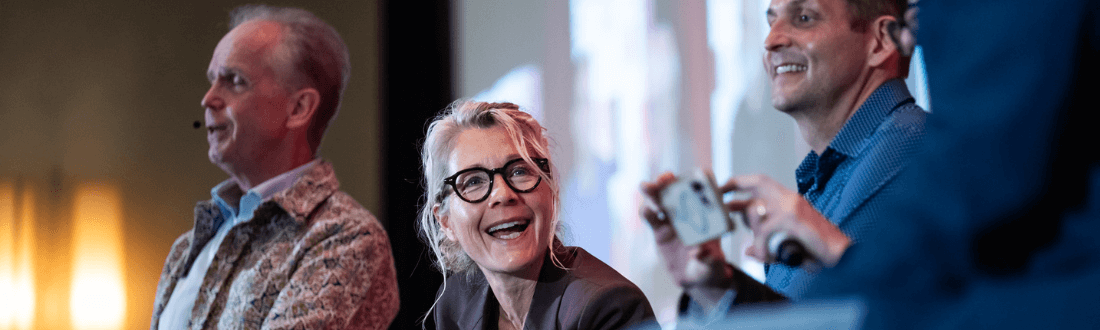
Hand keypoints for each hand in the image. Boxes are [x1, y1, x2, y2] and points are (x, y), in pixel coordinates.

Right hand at [640, 173, 732, 288]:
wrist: (694, 279)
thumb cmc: (710, 269)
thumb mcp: (714, 267)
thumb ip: (709, 261)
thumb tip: (700, 252)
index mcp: (708, 215)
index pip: (705, 191)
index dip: (702, 179)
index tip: (699, 173)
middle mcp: (689, 213)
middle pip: (677, 190)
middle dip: (670, 181)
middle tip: (664, 178)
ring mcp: (672, 220)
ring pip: (660, 200)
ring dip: (653, 191)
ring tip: (647, 187)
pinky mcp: (659, 230)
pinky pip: (650, 217)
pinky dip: (646, 211)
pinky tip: (646, 209)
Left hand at [721, 174, 850, 266]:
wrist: (841, 255)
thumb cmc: (816, 250)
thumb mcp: (787, 242)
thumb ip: (767, 242)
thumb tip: (748, 250)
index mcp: (790, 200)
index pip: (761, 181)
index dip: (740, 182)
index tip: (723, 188)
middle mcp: (790, 198)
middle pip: (758, 184)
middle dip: (737, 192)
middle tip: (722, 204)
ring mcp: (791, 206)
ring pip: (757, 210)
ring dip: (754, 233)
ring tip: (764, 251)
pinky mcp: (792, 219)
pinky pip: (764, 231)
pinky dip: (762, 247)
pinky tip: (768, 257)